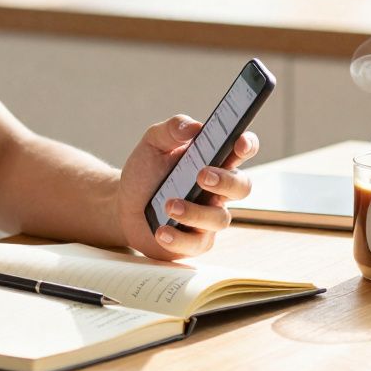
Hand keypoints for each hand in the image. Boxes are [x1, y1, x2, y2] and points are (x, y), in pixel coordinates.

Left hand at [116, 115, 258, 260]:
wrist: (124, 205)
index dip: (247, 145)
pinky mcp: (195, 242)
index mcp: (213, 161)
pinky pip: (195, 244)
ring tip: (168, 204)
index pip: (240, 150)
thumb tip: (192, 126)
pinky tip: (161, 231)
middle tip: (202, 175)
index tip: (240, 141)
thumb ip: (171, 130)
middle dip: (225, 181)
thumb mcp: (152, 145)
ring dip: (195, 212)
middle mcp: (217, 190)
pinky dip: (178, 238)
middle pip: (241, 187)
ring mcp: (208, 217)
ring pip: (219, 219)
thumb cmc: (146, 172)